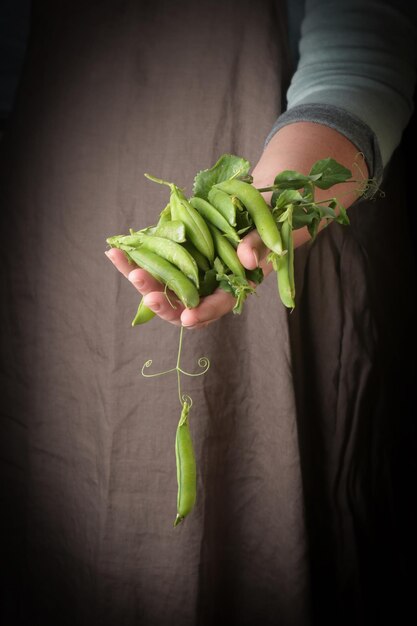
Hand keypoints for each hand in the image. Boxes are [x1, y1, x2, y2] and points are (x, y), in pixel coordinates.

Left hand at [105, 229, 272, 328]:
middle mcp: (203, 289)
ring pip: (159, 288)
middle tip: (144, 287)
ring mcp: (186, 276)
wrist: (251, 213)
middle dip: (160, 299)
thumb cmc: (263, 230)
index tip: (187, 317)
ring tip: (116, 258)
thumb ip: (257, 248)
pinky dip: (133, 261)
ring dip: (138, 277)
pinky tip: (114, 251)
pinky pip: (152, 266)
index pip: (214, 307)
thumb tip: (246, 258)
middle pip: (178, 305)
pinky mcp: (174, 261)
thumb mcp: (266, 237)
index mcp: (228, 290)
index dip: (202, 313)